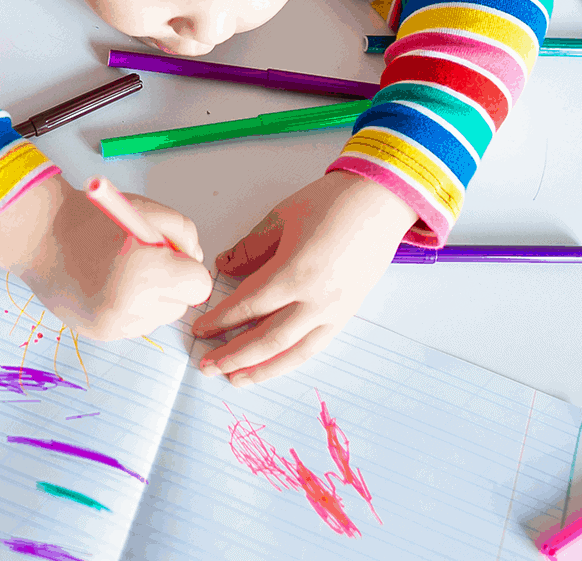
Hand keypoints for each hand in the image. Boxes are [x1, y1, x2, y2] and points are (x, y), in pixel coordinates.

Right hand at [0, 175, 212, 340]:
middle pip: (180, 306)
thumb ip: (184, 235)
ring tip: (121, 273)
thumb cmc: (93, 217)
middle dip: (170, 285)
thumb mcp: (147, 211)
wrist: (39, 235)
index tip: (172, 258)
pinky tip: (106, 287)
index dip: (188, 270)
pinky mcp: (100, 334)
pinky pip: (134, 326)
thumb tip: (194, 263)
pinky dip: (129, 309)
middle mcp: (131, 305)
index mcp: (147, 270)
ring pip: (157, 319)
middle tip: (144, 262)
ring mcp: (114, 324)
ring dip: (150, 299)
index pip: (199, 287)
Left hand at [190, 171, 414, 384]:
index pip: (249, 306)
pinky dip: (291, 361)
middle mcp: (316, 299)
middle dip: (234, 355)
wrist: (381, 202)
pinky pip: (315, 347)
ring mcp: (335, 311)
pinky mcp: (347, 314)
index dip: (221, 320)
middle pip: (267, 339)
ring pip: (293, 352)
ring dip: (262, 369)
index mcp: (295, 272)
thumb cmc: (330, 203)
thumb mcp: (281, 218)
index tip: (200, 330)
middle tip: (207, 365)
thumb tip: (223, 268)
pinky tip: (273, 367)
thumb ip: (250, 249)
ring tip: (236, 379)